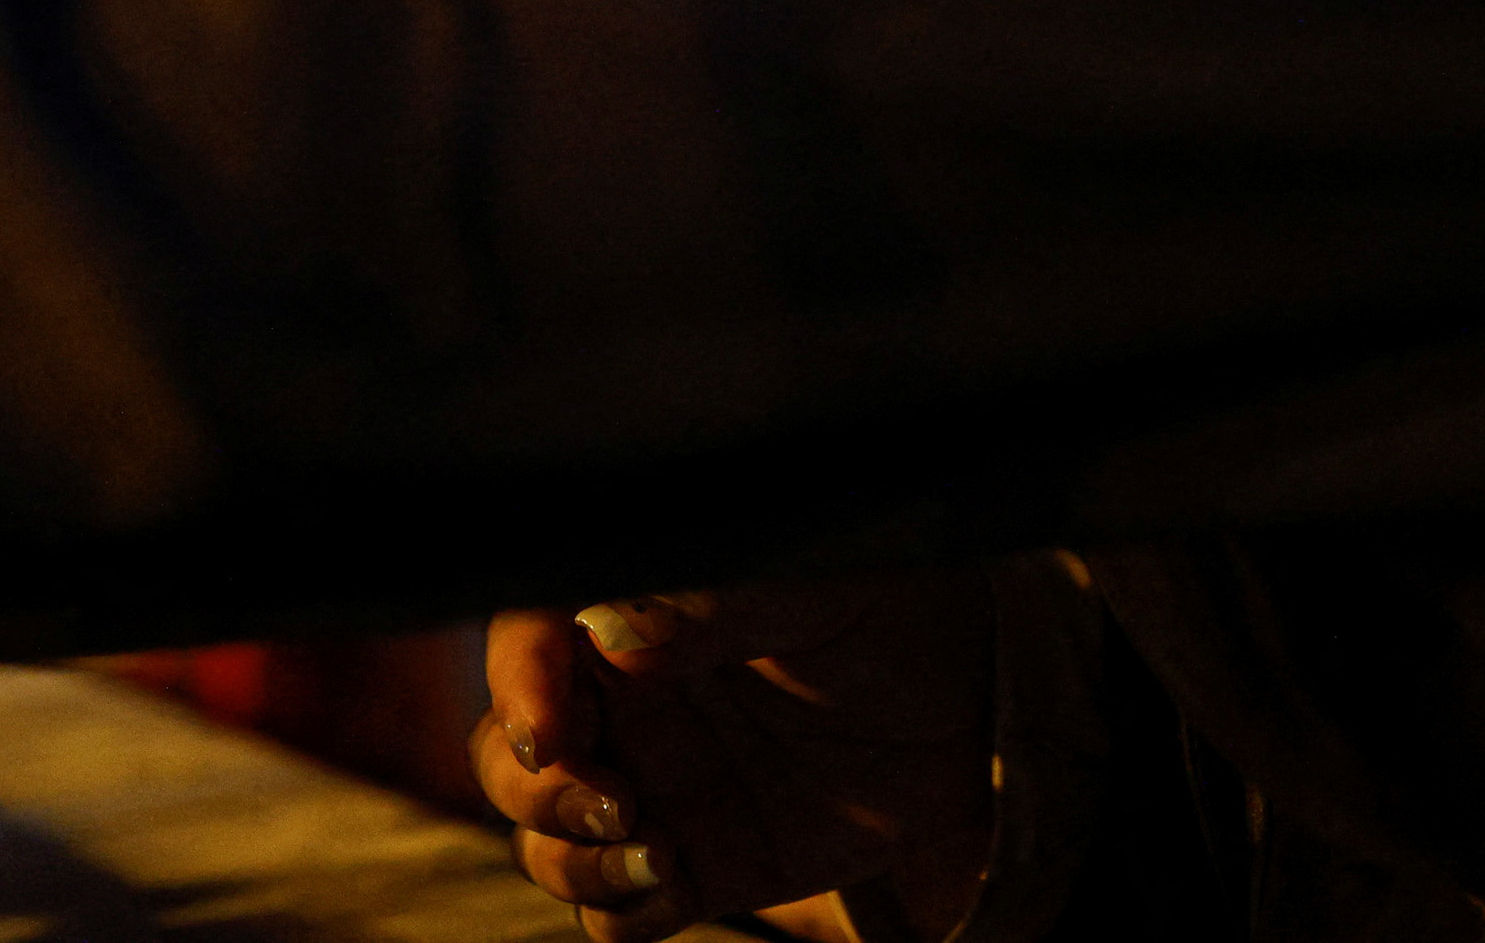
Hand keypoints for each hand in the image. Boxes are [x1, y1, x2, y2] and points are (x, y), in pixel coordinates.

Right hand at [472, 575, 1001, 942]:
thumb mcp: (811, 575)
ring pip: (543, 836)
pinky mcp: (696, 860)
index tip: (557, 732)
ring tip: (658, 851)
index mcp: (627, 607)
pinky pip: (615, 907)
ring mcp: (651, 784)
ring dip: (571, 856)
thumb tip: (611, 629)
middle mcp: (618, 698)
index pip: (529, 638)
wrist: (974, 696)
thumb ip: (712, 597)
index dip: (519, 683)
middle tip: (616, 799)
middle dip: (534, 787)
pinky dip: (619, 911)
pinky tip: (673, 882)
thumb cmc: (884, 598)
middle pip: (510, 751)